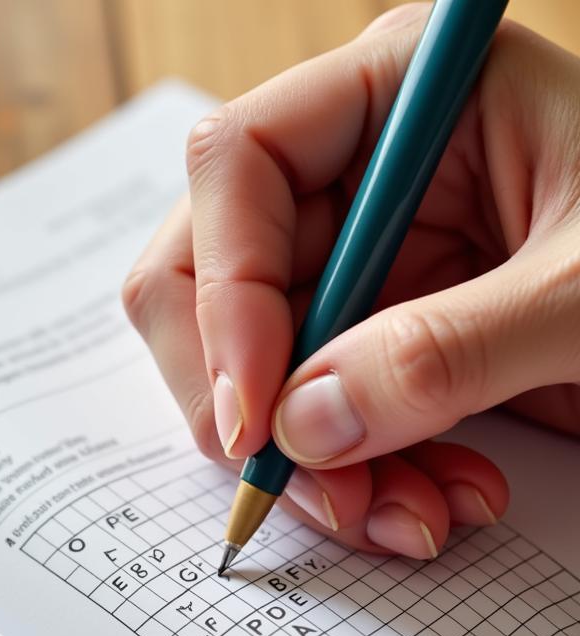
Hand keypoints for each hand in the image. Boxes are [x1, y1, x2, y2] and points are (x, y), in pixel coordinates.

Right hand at [123, 5, 579, 559]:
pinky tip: (433, 502)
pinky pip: (313, 417)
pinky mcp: (377, 341)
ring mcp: (363, 264)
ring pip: (256, 371)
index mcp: (403, 93)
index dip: (225, 295)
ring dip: (315, 465)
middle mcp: (359, 176)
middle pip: (214, 281)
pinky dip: (355, 478)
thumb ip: (445, 353)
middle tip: (309, 488)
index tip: (256, 417)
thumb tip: (302, 430)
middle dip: (255, 404)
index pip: (239, 166)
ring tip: (410, 518)